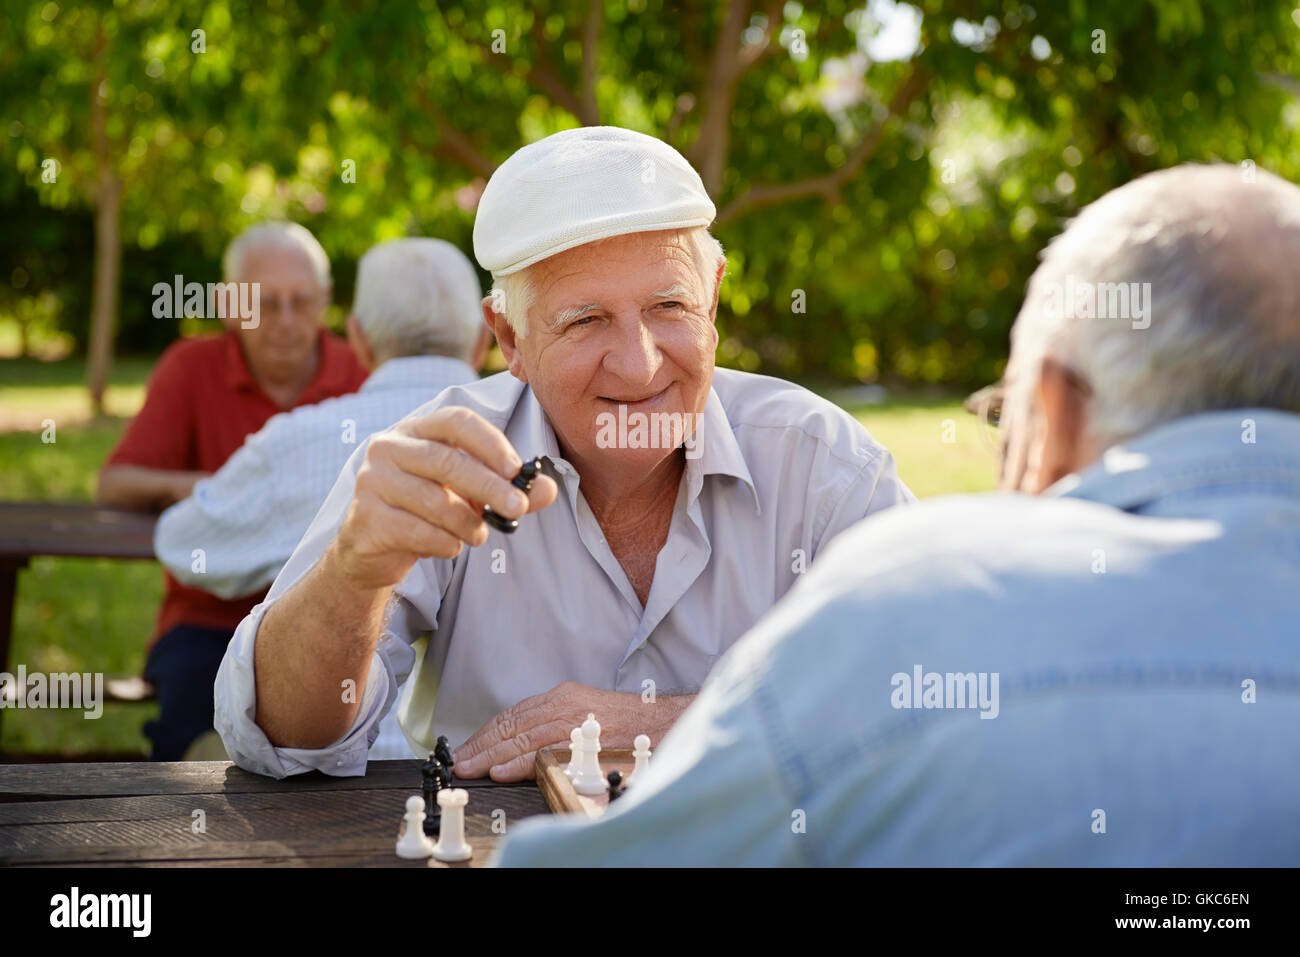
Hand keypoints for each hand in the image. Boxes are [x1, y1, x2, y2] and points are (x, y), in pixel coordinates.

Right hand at [331, 406, 557, 590]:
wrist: (371, 549)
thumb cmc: (427, 511)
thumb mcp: (470, 496)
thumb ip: (509, 490)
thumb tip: (548, 489)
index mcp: (416, 430)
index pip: (456, 420)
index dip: (489, 441)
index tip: (516, 468)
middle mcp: (388, 447)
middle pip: (447, 461)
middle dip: (489, 487)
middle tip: (518, 507)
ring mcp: (372, 481)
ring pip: (434, 500)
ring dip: (467, 523)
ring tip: (480, 536)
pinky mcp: (365, 517)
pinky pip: (417, 531)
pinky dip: (444, 543)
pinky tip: (450, 546)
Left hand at [453, 681, 693, 781]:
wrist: (667, 722)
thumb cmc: (628, 724)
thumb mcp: (586, 716)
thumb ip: (556, 728)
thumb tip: (520, 751)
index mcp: (563, 698)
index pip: (514, 715)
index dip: (486, 733)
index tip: (467, 749)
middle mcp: (566, 705)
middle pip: (513, 725)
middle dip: (481, 745)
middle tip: (458, 763)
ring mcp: (575, 722)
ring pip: (524, 738)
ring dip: (492, 755)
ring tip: (471, 769)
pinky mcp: (587, 740)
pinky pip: (546, 752)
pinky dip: (521, 762)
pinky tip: (502, 770)